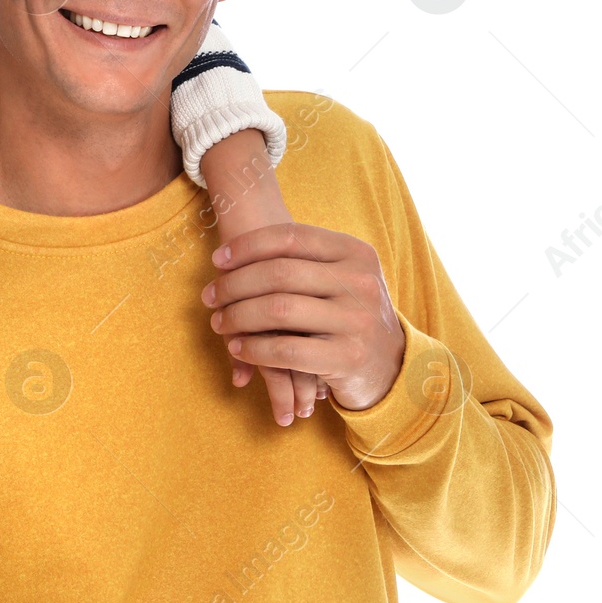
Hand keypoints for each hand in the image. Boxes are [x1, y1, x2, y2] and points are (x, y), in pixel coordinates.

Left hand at [202, 223, 406, 413]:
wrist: (392, 365)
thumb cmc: (348, 313)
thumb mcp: (340, 278)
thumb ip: (301, 261)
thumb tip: (232, 252)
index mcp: (355, 252)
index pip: (290, 237)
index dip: (246, 246)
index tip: (217, 261)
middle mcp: (360, 281)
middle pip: (278, 273)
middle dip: (233, 284)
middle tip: (209, 297)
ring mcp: (356, 320)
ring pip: (277, 310)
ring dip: (236, 316)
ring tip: (219, 322)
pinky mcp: (347, 357)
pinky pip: (284, 351)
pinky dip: (252, 349)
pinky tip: (237, 348)